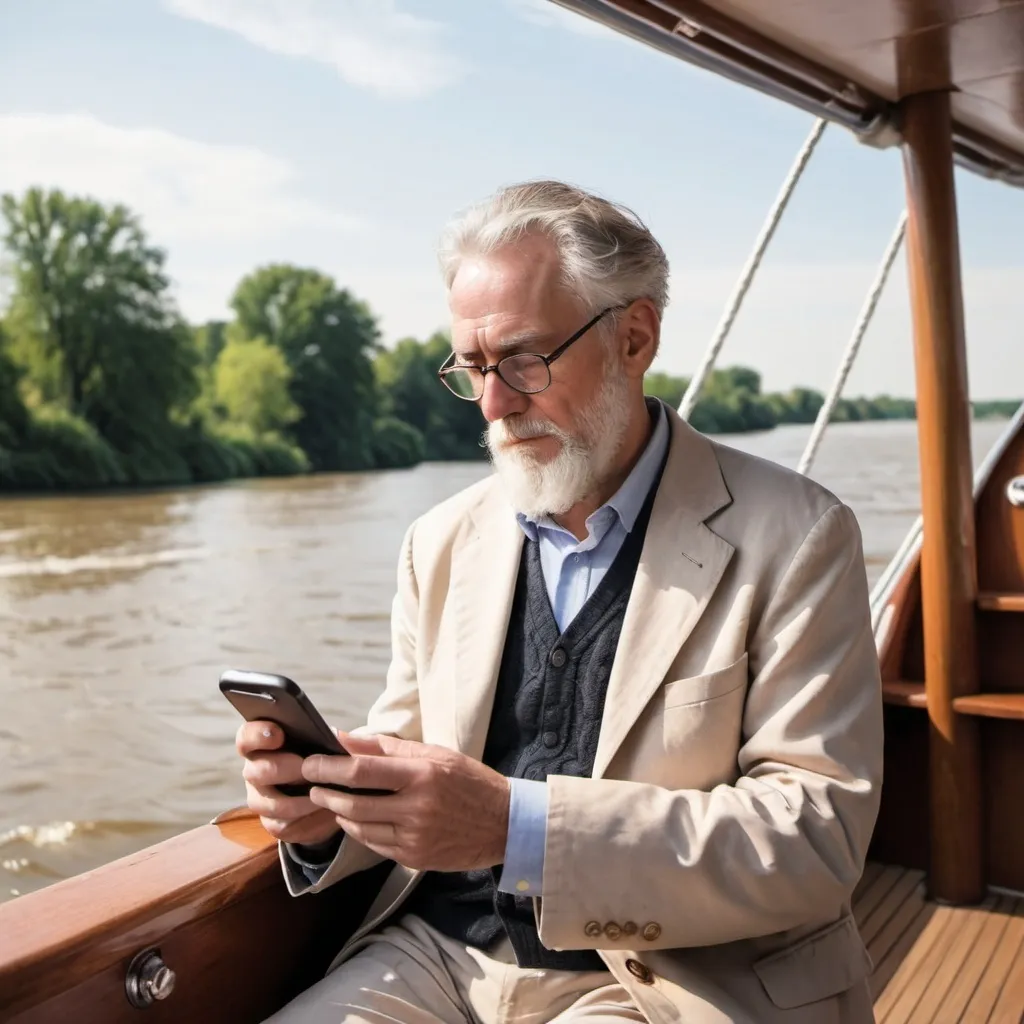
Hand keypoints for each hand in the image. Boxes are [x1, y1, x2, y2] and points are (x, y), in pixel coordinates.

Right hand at [236, 721, 341, 847]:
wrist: (325, 791)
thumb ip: (319, 735)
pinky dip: (310, 819)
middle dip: (286, 768)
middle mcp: (254, 772)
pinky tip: (327, 811)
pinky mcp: (272, 824)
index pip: (246, 737)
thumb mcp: (319, 741)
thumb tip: (334, 734)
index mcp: (260, 746)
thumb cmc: (318, 756)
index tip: (278, 733)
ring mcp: (260, 800)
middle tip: (308, 767)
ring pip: (272, 804)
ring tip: (326, 794)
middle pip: (257, 771)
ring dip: (301, 800)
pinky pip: (286, 825)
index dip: (258, 735)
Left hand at [303, 733, 510, 871]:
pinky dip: (360, 830)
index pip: (362, 770)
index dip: (328, 767)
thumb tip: (345, 738)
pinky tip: (357, 819)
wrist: (504, 824)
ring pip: (361, 827)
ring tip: (332, 800)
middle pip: (354, 803)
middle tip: (312, 785)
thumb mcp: (434, 754)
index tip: (309, 763)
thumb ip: (386, 747)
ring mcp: (416, 837)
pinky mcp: (415, 858)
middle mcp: (417, 807)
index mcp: (422, 774)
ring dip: (340, 814)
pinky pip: (376, 845)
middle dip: (325, 794)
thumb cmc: (468, 781)